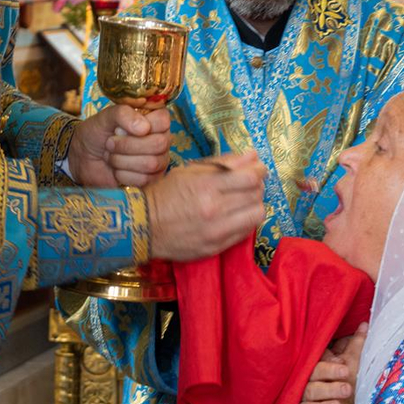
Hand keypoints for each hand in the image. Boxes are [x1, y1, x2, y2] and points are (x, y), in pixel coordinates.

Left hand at [67, 105, 169, 187]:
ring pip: (151, 164)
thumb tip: (144, 128)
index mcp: (154, 120)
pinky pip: (144, 179)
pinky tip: (116, 169)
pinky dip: (123, 174)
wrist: (83, 158)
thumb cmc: (97, 133)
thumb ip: (123, 114)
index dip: (142, 125)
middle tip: (110, 143)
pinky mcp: (150, 180)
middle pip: (159, 144)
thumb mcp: (106, 117)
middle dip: (128, 145)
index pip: (163, 121)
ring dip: (122, 160)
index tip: (121, 128)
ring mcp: (158, 161)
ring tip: (111, 156)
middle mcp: (161, 140)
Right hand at [145, 150, 266, 260]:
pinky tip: (234, 216)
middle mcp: (214, 209)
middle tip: (248, 184)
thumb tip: (253, 156)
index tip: (257, 169)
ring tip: (243, 201)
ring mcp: (217, 231)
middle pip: (257, 195)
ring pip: (257, 214)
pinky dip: (245, 221)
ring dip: (254, 204)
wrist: (143, 226)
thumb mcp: (190, 171)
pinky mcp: (217, 247)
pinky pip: (246, 232)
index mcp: (207, 186)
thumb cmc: (166, 194)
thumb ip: (223, 163)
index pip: (251, 177)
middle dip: (257, 186)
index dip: (259, 171)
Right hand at [290, 323, 367, 403]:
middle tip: (348, 389)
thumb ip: (352, 347)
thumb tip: (366, 325)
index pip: (316, 369)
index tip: (346, 371)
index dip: (329, 369)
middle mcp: (301, 390)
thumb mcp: (341, 365)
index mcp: (310, 374)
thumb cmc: (330, 384)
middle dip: (329, 389)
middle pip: (311, 388)